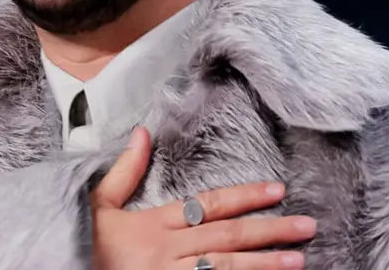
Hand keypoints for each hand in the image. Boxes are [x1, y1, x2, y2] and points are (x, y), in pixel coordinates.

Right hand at [92, 127, 315, 268]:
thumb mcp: (96, 205)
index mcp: (152, 224)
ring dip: (264, 265)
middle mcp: (166, 252)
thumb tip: (143, 132)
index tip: (277, 189)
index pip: (208, 205)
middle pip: (227, 238)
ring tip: (299, 260)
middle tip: (307, 226)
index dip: (245, 196)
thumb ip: (124, 171)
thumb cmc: (81, 243)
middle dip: (270, 230)